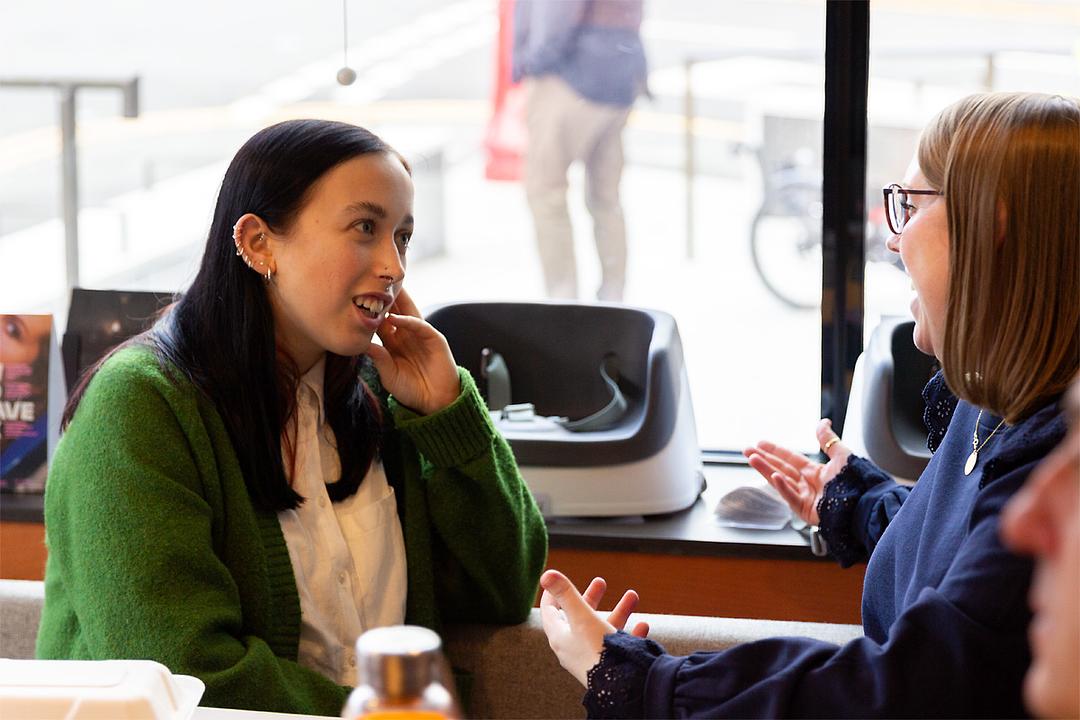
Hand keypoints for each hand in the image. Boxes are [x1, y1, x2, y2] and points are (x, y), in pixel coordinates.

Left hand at [366, 288, 459, 414]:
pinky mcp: (434, 339)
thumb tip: (362, 344)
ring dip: (399, 300)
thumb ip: (378, 359)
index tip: (357, 297)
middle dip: (386, 297)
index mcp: (393, 341)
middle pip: (395, 310)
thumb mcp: (389, 374)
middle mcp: (406, 334)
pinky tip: (395, 318)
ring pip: (409, 312)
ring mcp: (421, 335)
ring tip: (387, 287)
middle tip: (373, 280)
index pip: (381, 321)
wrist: (434, 402)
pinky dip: (408, 321)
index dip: (371, 310)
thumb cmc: (410, 389)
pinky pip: (420, 326)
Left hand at [539, 569, 649, 686]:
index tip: (559, 580)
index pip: (550, 612)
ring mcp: (592, 658)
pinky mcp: (610, 666)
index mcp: (561, 637)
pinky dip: (631, 633)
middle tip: (601, 581)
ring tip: (633, 595)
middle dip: (591, 597)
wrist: (620, 687)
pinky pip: (621, 646)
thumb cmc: (597, 651)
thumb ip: (566, 594)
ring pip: (604, 629)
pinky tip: (643, 625)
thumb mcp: (581, 617)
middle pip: (579, 617)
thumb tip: (546, 574)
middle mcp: (574, 648)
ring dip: (618, 611)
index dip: (553, 594)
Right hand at [742, 419, 850, 525]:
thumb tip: (822, 422)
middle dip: (763, 459)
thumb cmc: (856, 481)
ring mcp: (805, 498)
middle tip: (747, 450)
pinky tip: (775, 476)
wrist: (864, 503)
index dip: (775, 451)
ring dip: (766, 470)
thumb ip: (828, 440)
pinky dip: (782, 487)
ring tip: (752, 459)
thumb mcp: (841, 454)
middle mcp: (808, 485)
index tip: (760, 443)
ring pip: (781, 481)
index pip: (791, 459)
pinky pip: (791, 496)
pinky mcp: (805, 511)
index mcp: (816, 473)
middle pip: (781, 468)